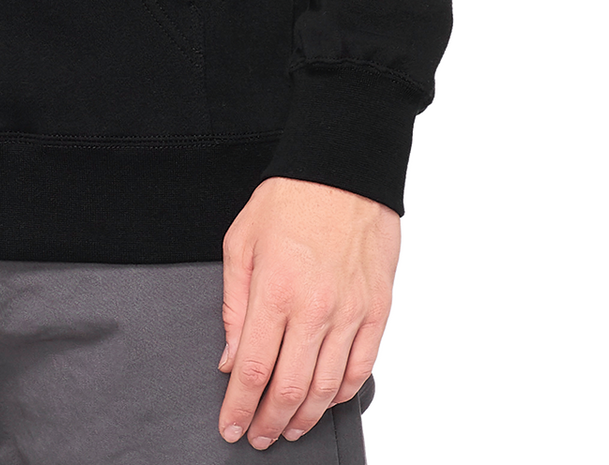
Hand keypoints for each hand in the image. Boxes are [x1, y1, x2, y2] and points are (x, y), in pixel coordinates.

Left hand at [217, 177, 398, 449]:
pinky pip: (360, 368)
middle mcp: (315, 309)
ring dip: (304, 417)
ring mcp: (351, 313)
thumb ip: (234, 304)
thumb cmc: (290, 200)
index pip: (253, 369)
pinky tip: (323, 401)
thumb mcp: (241, 242)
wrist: (343, 171)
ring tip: (287, 429)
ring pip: (326, 388)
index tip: (230, 426)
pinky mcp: (377, 311)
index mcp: (275, 291)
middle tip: (256, 436)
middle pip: (290, 389)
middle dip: (269, 422)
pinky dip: (340, 393)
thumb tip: (231, 356)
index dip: (239, 408)